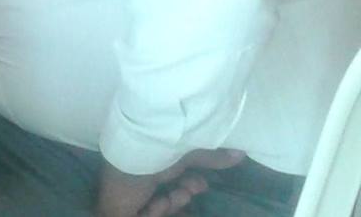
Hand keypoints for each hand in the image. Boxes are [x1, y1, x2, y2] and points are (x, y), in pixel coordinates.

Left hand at [96, 152, 242, 216]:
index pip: (169, 186)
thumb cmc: (154, 151)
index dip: (187, 188)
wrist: (130, 156)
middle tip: (188, 189)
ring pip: (160, 210)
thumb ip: (210, 157)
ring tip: (175, 194)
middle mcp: (136, 183)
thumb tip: (240, 153)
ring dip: (172, 204)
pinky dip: (158, 212)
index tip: (199, 185)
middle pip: (166, 200)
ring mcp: (128, 198)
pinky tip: (156, 202)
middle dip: (181, 197)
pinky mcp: (121, 212)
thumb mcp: (184, 154)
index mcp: (146, 168)